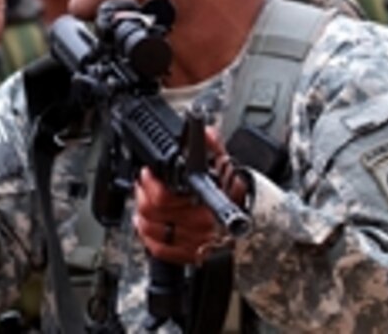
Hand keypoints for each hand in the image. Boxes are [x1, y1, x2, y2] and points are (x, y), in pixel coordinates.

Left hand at [133, 127, 248, 263]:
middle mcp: (200, 224)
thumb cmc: (231, 192)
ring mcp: (194, 241)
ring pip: (150, 228)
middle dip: (143, 192)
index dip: (151, 184)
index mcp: (205, 200)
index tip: (147, 174)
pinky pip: (157, 249)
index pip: (164, 196)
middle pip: (152, 210)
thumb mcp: (222, 163)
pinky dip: (148, 235)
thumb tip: (204, 132)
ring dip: (142, 212)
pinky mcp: (189, 255)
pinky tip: (149, 223)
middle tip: (144, 182)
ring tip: (145, 200)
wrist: (245, 219)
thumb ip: (211, 144)